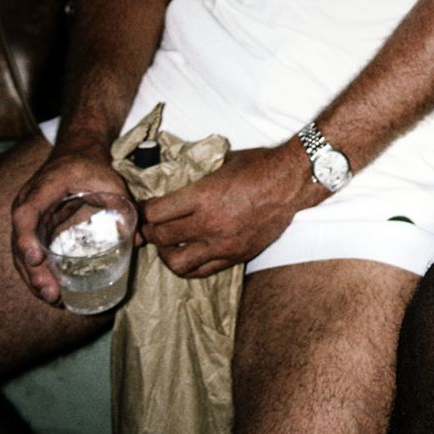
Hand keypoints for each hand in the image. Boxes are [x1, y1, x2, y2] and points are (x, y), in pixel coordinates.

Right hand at [10, 136, 131, 306]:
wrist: (75, 155)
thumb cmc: (90, 167)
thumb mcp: (109, 180)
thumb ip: (122, 205)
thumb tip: (138, 239)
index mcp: (42, 189)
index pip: (26, 213)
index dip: (26, 237)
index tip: (35, 259)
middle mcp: (28, 205)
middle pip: (21, 242)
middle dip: (33, 270)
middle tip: (51, 292)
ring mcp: (28, 220)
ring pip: (22, 253)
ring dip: (35, 278)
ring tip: (53, 298)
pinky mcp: (34, 231)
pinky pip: (30, 254)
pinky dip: (39, 273)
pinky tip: (53, 291)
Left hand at [140, 143, 314, 278]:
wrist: (290, 182)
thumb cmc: (258, 166)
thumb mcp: (221, 162)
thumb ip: (196, 176)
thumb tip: (173, 177)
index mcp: (202, 197)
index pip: (156, 213)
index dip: (143, 211)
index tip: (142, 209)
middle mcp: (209, 224)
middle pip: (161, 237)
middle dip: (150, 231)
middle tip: (149, 226)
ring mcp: (222, 244)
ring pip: (176, 262)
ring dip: (165, 253)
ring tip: (166, 244)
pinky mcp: (235, 255)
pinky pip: (202, 271)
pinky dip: (188, 266)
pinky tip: (187, 254)